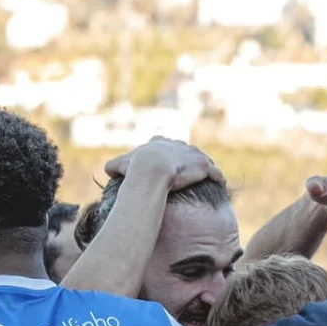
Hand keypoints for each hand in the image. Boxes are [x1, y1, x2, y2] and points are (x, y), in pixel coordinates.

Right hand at [103, 137, 225, 192]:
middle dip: (191, 159)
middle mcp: (178, 145)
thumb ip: (115, 165)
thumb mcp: (122, 165)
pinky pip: (214, 171)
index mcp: (160, 143)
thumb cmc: (136, 168)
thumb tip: (106, 169)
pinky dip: (217, 177)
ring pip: (203, 159)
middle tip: (194, 171)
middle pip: (187, 151)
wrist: (152, 170)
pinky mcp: (203, 165)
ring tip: (211, 177)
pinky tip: (220, 182)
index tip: (173, 163)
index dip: (171, 154)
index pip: (167, 146)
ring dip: (207, 168)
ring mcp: (192, 154)